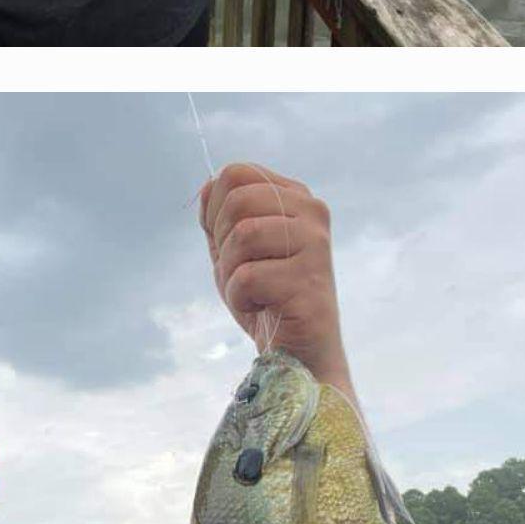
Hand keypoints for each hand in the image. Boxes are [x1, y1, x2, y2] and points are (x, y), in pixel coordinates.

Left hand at [196, 163, 345, 382]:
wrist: (295, 350)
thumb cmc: (264, 295)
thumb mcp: (231, 247)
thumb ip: (219, 213)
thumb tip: (207, 184)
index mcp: (294, 197)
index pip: (236, 173)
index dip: (216, 206)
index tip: (230, 239)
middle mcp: (312, 212)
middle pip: (237, 200)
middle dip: (223, 241)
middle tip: (243, 269)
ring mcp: (316, 244)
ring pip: (243, 235)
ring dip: (232, 270)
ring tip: (255, 289)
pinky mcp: (312, 280)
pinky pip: (248, 276)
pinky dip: (241, 297)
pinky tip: (265, 306)